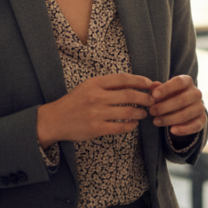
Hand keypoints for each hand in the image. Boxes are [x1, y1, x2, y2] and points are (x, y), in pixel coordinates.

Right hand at [37, 73, 154, 146]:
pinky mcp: (96, 129)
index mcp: (95, 83)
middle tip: (152, 101)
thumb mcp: (88, 86)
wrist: (55, 120)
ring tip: (144, 113)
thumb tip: (133, 84)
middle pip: (129, 95)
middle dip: (145, 98)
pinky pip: (120, 127)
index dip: (140, 81)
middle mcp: (96, 96)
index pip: (123, 79)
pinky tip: (133, 124)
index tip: (150, 84)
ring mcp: (96, 113)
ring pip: (127, 112)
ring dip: (140, 113)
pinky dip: (131, 125)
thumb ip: (108, 85)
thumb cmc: (75, 101)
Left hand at [149, 75, 205, 137]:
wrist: (182, 108)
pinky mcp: (202, 119)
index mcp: (187, 81)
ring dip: (170, 119)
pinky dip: (184, 129)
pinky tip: (172, 130)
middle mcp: (196, 93)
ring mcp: (200, 106)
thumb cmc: (169, 96)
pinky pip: (195, 125)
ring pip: (187, 114)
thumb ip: (157, 89)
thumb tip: (153, 86)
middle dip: (164, 106)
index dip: (166, 88)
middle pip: (182, 99)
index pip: (179, 82)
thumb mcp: (163, 91)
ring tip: (156, 121)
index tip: (154, 95)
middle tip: (151, 111)